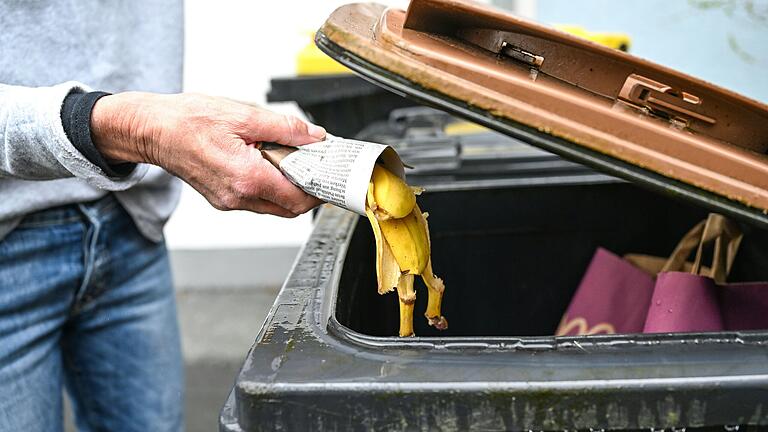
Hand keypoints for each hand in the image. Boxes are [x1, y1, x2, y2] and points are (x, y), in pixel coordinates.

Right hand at [91, 92, 324, 217]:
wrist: (151, 130)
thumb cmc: (187, 120)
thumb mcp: (243, 114)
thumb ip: (285, 128)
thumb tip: (314, 136)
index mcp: (247, 177)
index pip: (299, 198)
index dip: (321, 189)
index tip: (331, 176)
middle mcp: (238, 197)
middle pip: (290, 208)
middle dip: (308, 191)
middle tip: (318, 167)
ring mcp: (229, 202)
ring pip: (274, 206)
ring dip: (289, 189)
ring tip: (294, 161)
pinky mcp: (222, 199)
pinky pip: (257, 201)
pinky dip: (271, 187)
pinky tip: (270, 164)